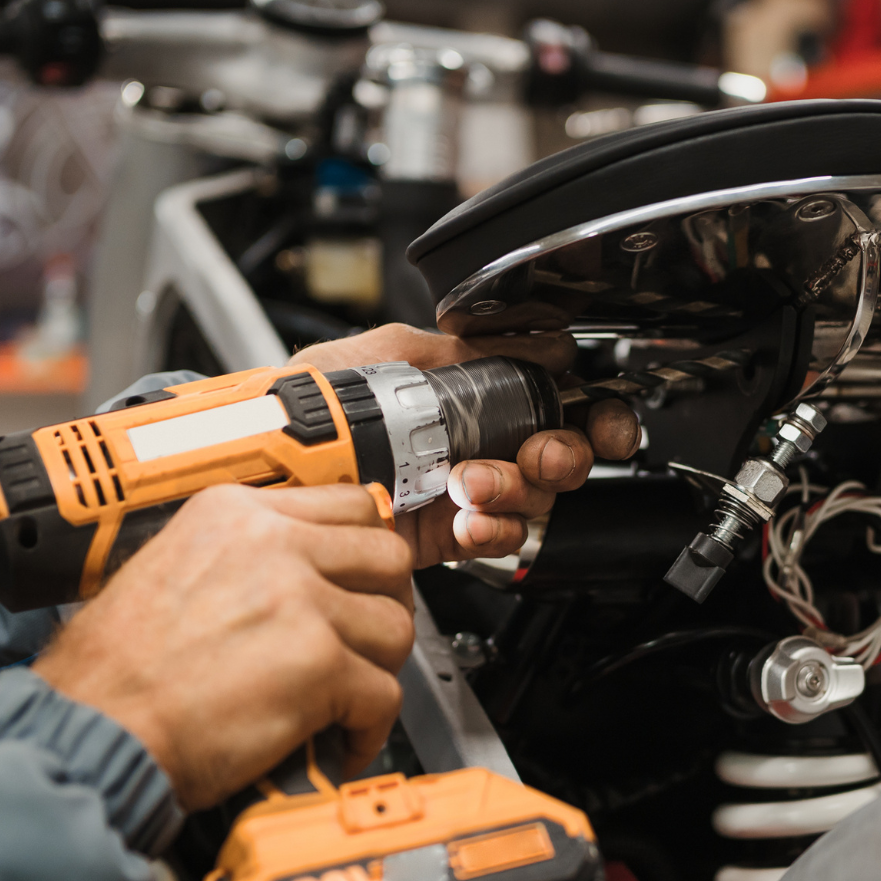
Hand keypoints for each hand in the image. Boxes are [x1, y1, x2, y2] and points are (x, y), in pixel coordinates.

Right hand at [34, 484, 413, 810]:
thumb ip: (246, 556)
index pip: (350, 505)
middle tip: (367, 639)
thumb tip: (309, 563)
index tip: (367, 578)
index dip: (368, 550)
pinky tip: (343, 737)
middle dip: (386, 604)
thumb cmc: (116, 669)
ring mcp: (301, 602)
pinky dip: (370, 727)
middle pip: (388, 558)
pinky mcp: (319, 664)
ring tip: (348, 694)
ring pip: (396, 627)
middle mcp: (274, 546)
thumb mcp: (173, 567)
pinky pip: (385, 694)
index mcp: (237, 513)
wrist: (92, 727)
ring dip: (379, 668)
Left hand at [290, 323, 641, 566]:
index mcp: (472, 394)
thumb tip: (534, 343)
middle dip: (559, 456)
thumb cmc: (316, 404)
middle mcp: (477, 442)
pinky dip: (494, 530)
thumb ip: (465, 348)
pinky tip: (468, 518)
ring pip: (533, 499)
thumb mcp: (390, 352)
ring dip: (514, 491)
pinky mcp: (445, 536)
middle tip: (537, 454)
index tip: (605, 424)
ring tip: (471, 484)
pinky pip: (496, 537)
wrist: (275, 466)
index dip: (593, 415)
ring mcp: (463, 491)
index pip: (554, 402)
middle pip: (558, 456)